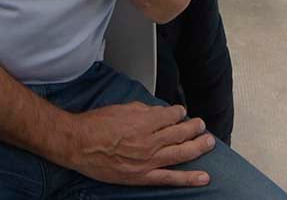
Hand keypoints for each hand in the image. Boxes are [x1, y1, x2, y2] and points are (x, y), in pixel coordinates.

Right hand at [58, 103, 214, 186]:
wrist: (78, 144)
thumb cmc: (94, 125)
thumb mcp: (119, 108)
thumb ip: (141, 109)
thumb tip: (156, 111)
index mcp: (143, 122)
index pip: (170, 116)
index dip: (179, 113)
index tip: (181, 112)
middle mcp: (149, 141)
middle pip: (180, 133)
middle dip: (194, 128)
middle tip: (201, 125)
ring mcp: (148, 160)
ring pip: (181, 153)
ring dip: (198, 146)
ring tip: (209, 142)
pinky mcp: (143, 176)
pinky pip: (170, 178)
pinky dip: (189, 178)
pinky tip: (203, 177)